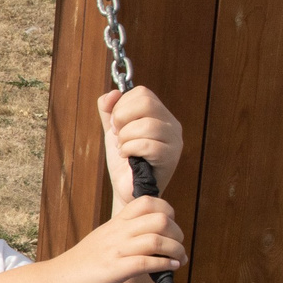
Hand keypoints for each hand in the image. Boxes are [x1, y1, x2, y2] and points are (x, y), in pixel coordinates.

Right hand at [52, 197, 185, 282]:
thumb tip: (145, 236)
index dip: (166, 211)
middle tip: (178, 245)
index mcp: (115, 223)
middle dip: (177, 232)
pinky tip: (171, 268)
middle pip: (159, 219)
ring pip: (157, 240)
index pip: (147, 202)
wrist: (55, 279)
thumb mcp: (102, 239)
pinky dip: (164, 264)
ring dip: (176, 250)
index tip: (170, 226)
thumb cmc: (80, 263)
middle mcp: (117, 233)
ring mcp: (116, 251)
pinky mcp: (114, 270)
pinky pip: (146, 262)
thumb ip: (122, 234)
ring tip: (179, 259)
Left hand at [98, 87, 183, 202]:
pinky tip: (128, 157)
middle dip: (122, 119)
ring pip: (147, 124)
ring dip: (125, 138)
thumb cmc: (124, 161)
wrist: (127, 190)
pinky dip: (129, 149)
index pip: (142, 93)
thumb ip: (108, 110)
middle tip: (118, 136)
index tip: (115, 125)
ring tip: (123, 149)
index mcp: (160, 114)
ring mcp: (174, 141)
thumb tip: (112, 93)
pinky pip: (147, 145)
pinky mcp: (171, 158)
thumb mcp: (113, 130)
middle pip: (146, 103)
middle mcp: (172, 124)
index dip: (121, 106)